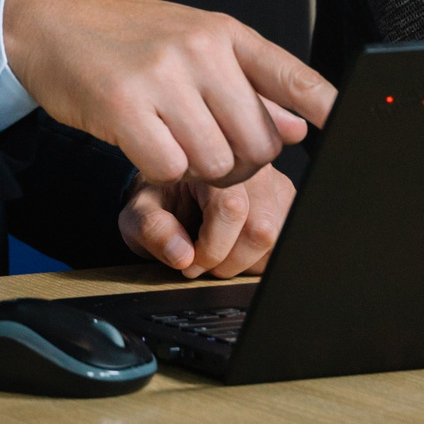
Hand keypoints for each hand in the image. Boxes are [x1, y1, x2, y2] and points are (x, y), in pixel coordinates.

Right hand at [2, 0, 335, 184]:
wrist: (43, 24)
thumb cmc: (120, 38)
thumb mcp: (187, 45)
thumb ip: (245, 84)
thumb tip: (301, 126)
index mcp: (222, 32)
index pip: (291, 75)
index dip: (327, 106)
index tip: (352, 128)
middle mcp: (199, 49)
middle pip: (258, 144)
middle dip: (239, 166)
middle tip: (208, 153)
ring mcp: (163, 76)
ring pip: (216, 162)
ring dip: (196, 171)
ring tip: (171, 144)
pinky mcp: (125, 107)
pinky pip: (170, 168)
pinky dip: (161, 171)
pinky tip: (142, 146)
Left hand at [121, 166, 293, 277]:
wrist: (171, 191)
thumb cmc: (157, 198)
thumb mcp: (138, 212)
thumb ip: (152, 229)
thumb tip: (181, 254)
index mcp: (213, 158)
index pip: (230, 209)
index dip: (211, 249)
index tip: (190, 264)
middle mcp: (250, 165)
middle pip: (261, 227)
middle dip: (230, 261)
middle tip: (203, 265)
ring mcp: (273, 182)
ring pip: (277, 238)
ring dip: (246, 261)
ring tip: (217, 255)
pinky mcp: (284, 200)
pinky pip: (285, 242)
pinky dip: (259, 259)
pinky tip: (235, 250)